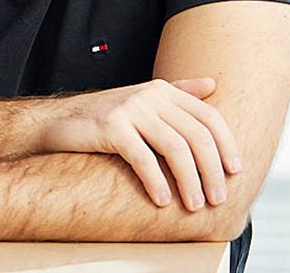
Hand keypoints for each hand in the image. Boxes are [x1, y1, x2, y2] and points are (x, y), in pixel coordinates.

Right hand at [36, 77, 240, 210]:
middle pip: (196, 136)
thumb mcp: (142, 101)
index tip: (234, 172)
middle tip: (216, 199)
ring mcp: (129, 109)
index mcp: (162, 90)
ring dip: (190, 182)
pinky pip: (144, 158)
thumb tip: (212, 84)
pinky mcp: (110, 127)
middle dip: (211, 171)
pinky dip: (156, 182)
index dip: (227, 146)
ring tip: (193, 205)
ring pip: (175, 149)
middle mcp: (148, 95)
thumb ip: (177, 92)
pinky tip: (161, 200)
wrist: (54, 122)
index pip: (209, 117)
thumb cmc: (102, 118)